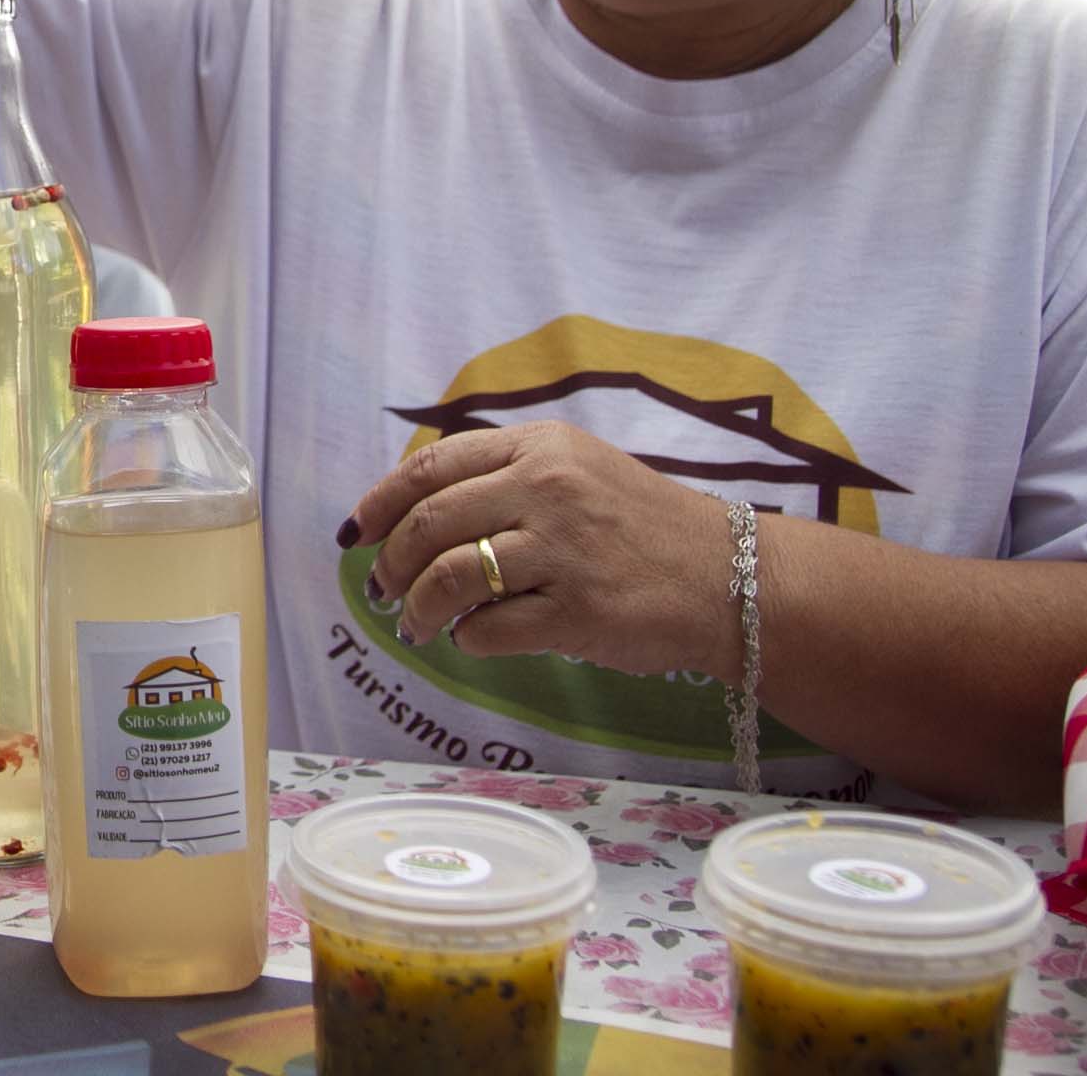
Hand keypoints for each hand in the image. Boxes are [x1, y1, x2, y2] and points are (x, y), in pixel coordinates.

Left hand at [339, 422, 739, 680]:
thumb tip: (413, 510)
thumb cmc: (642, 527)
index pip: (431, 467)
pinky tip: (471, 639)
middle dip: (390, 563)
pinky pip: (489, 630)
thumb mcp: (577, 470)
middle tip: (381, 589)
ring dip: (417, 608)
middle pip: (430, 523)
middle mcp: (548, 489)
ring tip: (416, 625)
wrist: (730, 576)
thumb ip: (504, 477)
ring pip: (449, 578)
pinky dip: (466, 639)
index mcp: (540, 447)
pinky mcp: (578, 610)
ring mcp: (563, 549)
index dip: (380, 502)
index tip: (356, 532)